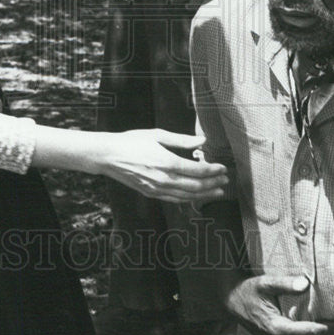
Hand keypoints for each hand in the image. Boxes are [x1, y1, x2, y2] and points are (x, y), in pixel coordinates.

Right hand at [99, 129, 228, 201]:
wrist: (108, 155)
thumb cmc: (132, 141)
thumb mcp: (157, 135)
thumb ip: (182, 140)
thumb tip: (203, 141)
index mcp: (167, 162)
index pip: (197, 171)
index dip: (213, 171)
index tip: (223, 168)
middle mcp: (163, 179)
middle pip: (195, 186)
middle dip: (213, 184)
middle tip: (225, 180)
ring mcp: (156, 189)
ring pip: (187, 196)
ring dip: (204, 194)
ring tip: (218, 191)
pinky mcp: (151, 193)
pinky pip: (174, 200)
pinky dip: (189, 199)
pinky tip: (197, 196)